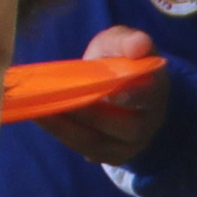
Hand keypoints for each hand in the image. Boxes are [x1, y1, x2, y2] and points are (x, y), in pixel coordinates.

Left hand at [43, 26, 170, 167]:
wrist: (119, 89)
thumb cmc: (118, 61)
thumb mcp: (120, 43)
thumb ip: (126, 41)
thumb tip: (139, 44)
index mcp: (155, 92)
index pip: (149, 97)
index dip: (131, 96)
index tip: (110, 92)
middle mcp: (149, 123)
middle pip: (126, 128)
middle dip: (92, 115)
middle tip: (61, 100)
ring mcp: (131, 144)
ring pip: (101, 143)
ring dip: (68, 128)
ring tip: (40, 111)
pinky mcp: (112, 155)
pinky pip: (88, 151)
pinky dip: (63, 136)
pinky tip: (43, 120)